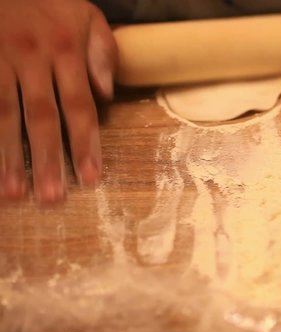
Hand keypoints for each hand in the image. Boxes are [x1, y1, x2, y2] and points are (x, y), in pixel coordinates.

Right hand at [0, 0, 116, 204]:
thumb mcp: (86, 13)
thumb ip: (102, 52)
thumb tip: (107, 96)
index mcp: (65, 50)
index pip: (78, 106)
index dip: (84, 144)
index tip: (90, 179)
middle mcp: (30, 59)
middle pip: (39, 119)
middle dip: (46, 161)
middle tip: (52, 200)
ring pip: (1, 115)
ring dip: (7, 158)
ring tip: (13, 195)